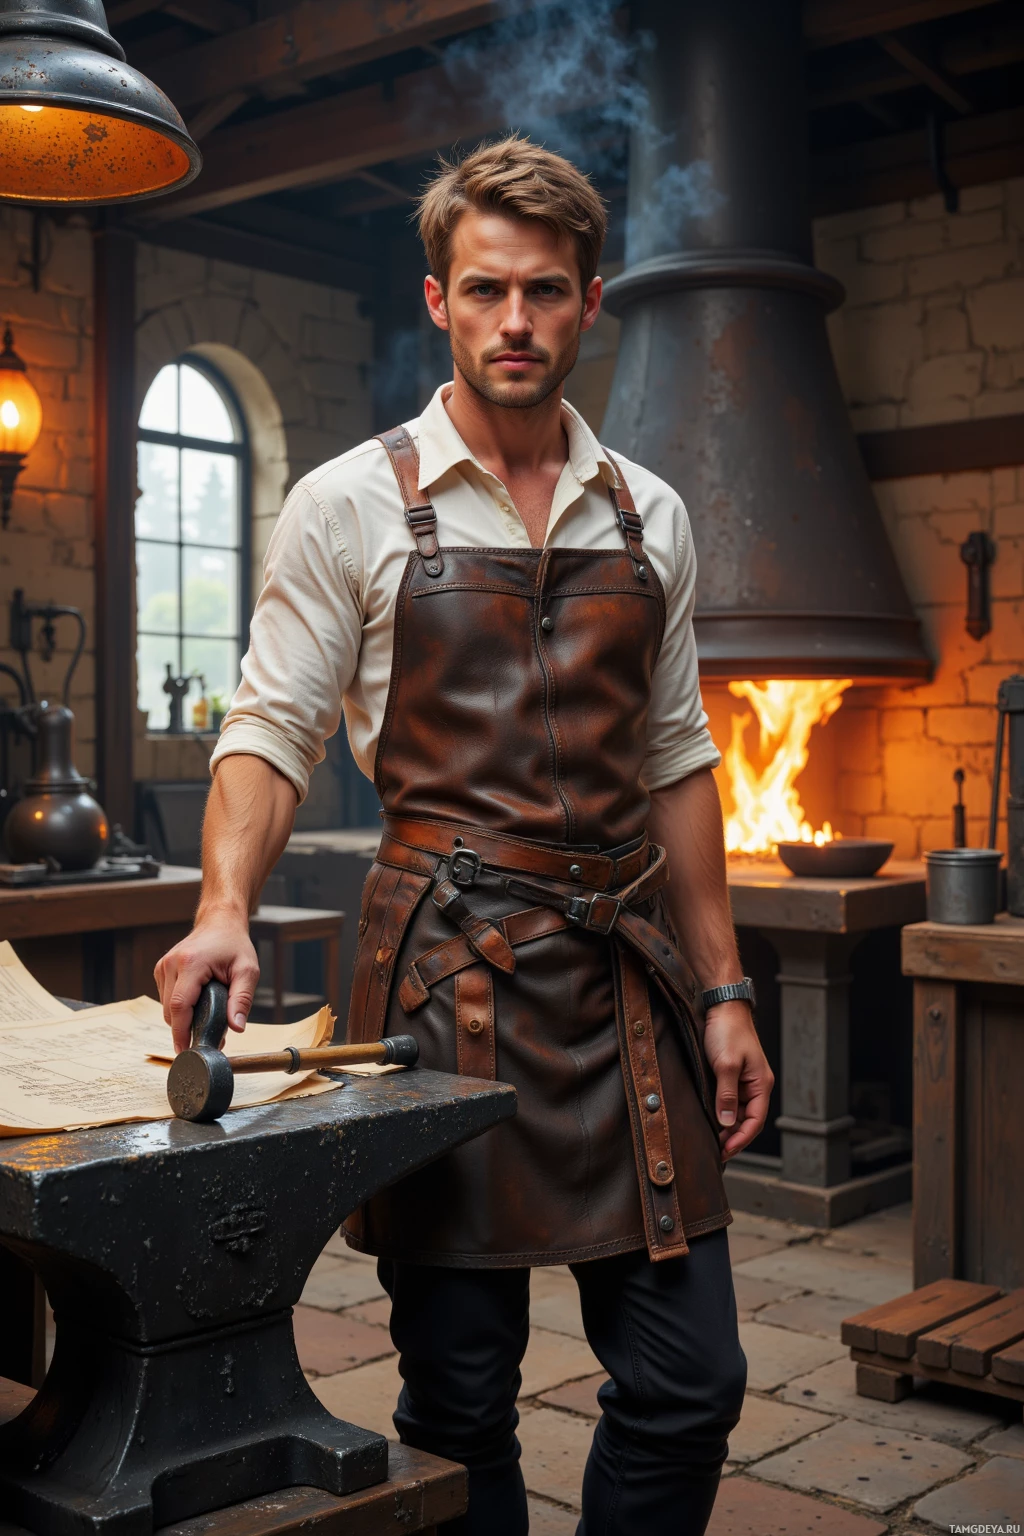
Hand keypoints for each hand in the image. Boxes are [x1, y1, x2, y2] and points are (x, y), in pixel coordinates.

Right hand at [154, 907, 259, 1054]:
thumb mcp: (247, 971)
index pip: (179, 1006)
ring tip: (206, 1016)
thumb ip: (242, 1000)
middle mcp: (171, 964)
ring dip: (183, 1018)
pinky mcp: (161, 969)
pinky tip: (197, 1003)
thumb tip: (237, 1028)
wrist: (220, 923)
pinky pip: (166, 998)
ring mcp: (163, 966)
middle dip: (186, 1029)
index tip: (185, 1051)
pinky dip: (179, 1007)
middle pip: (171, 1011)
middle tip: (209, 1037)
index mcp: (191, 963)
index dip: (180, 1032)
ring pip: (166, 1007)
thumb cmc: (234, 945)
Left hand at [701, 1000, 773, 1160]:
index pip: (755, 1121)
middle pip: (747, 1119)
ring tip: (711, 1140)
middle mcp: (755, 1085)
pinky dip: (721, 1112)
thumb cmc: (728, 1031)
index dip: (741, 1139)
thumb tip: (727, 1123)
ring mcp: (744, 1080)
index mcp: (761, 1084)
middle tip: (715, 1152)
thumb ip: (727, 1095)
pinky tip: (710, 1119)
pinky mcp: (732, 1074)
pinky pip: (729, 1099)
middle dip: (733, 1137)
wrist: (723, 1006)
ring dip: (727, 1126)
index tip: (725, 1152)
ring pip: (738, 1111)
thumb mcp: (726, 1064)